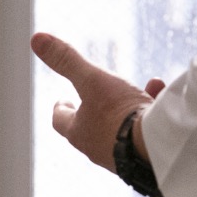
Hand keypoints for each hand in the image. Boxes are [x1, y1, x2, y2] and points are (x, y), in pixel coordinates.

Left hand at [31, 32, 162, 169]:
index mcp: (79, 133)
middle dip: (94, 110)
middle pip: (90, 128)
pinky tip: (160, 99)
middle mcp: (98, 149)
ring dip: (126, 110)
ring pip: (120, 130)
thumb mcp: (92, 80)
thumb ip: (67, 61)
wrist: (158, 147)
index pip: (61, 121)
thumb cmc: (120, 113)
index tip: (62, 101)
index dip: (60, 109)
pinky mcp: (146, 159)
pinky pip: (144, 134)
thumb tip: (36, 38)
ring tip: (139, 92)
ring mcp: (122, 157)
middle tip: (96, 98)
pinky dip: (149, 115)